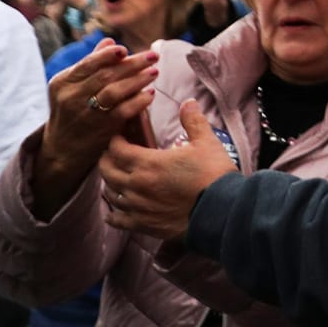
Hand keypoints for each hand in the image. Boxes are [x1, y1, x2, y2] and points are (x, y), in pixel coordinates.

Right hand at [36, 44, 160, 214]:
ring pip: (114, 92)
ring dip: (138, 80)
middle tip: (153, 56)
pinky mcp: (101, 129)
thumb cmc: (72, 110)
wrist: (63, 148)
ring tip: (155, 71)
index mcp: (63, 82)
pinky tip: (150, 94)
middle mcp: (71, 97)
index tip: (125, 49)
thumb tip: (111, 42)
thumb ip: (91, 64)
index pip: (87, 64)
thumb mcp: (72, 87)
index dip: (107, 55)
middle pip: (105, 76)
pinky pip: (123, 111)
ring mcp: (86, 114)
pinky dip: (139, 101)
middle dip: (132, 64)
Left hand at [100, 103, 234, 242]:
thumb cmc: (214, 174)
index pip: (117, 148)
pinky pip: (117, 220)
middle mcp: (135, 185)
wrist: (221, 210)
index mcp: (147, 163)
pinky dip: (113, 214)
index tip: (119, 135)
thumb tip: (188, 102)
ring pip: (110, 193)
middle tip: (113, 154)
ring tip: (115, 178)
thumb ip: (193, 121)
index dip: (115, 140)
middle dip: (107, 159)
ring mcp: (137, 207)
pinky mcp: (143, 224)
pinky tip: (114, 212)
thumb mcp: (206, 143)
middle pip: (107, 170)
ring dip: (110, 183)